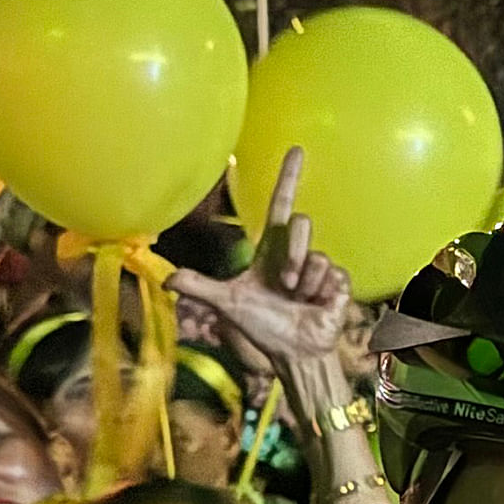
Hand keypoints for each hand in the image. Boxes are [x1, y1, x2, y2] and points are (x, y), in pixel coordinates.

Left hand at [171, 146, 351, 377]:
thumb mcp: (228, 304)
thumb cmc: (263, 329)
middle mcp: (297, 252)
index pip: (281, 204)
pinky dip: (319, 292)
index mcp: (272, 250)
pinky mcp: (337, 281)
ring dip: (304, 280)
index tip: (296, 150)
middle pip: (302, 222)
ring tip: (298, 299)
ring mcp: (319, 266)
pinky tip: (316, 305)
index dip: (288, 177)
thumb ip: (200, 288)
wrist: (294, 352)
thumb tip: (166, 278)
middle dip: (294, 252)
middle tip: (285, 284)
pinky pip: (330, 272)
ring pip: (315, 253)